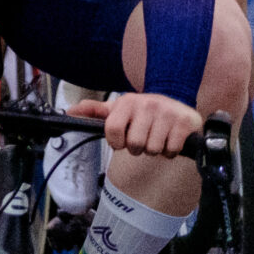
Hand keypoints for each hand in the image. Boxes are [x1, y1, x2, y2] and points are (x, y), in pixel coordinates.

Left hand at [73, 92, 202, 157]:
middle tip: (143, 138)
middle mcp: (147, 104)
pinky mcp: (184, 123)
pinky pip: (170, 151)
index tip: (122, 139)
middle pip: (134, 145)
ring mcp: (167, 112)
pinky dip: (169, 152)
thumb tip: (69, 112)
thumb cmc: (141, 112)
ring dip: (154, 150)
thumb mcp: (118, 109)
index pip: (112, 131)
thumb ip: (94, 111)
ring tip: (156, 137)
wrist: (175, 104)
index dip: (117, 142)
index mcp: (127, 101)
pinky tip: (169, 139)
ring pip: (152, 150)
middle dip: (137, 148)